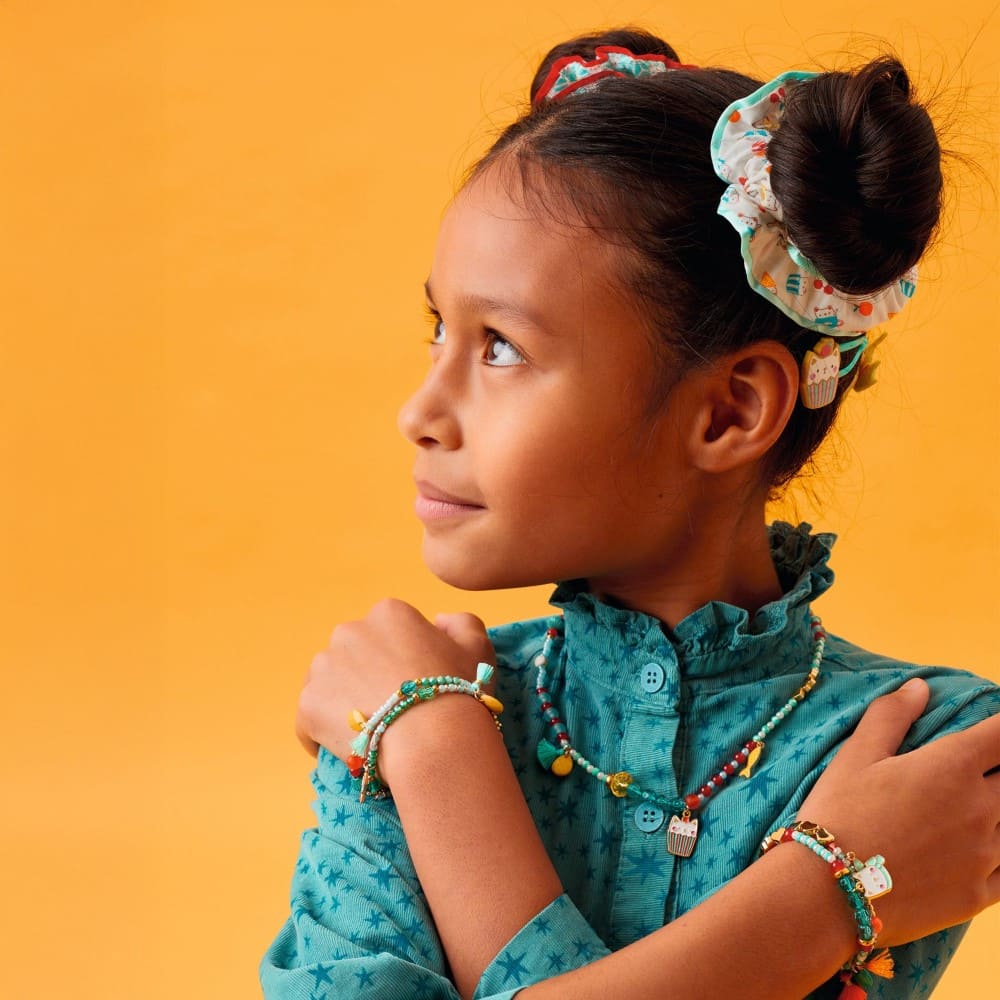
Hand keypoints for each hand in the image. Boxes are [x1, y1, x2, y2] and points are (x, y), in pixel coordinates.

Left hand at [295, 598, 494, 762]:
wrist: (433, 741)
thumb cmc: (459, 692)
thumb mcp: (478, 646)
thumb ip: (460, 622)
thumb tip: (438, 621)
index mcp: (388, 613)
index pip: (385, 634)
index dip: (399, 662)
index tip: (411, 686)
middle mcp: (350, 631)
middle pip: (352, 655)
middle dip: (365, 677)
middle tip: (389, 710)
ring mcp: (324, 667)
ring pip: (328, 685)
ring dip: (342, 702)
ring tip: (368, 731)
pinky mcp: (307, 704)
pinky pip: (307, 721)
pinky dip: (320, 734)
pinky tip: (345, 748)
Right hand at [796, 678, 999, 944]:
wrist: (828, 889)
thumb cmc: (838, 813)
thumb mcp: (856, 755)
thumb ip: (892, 715)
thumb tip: (920, 686)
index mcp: (951, 766)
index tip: (996, 731)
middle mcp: (981, 807)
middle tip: (987, 768)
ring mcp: (986, 854)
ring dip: (998, 810)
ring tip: (983, 806)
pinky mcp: (981, 895)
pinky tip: (987, 850)